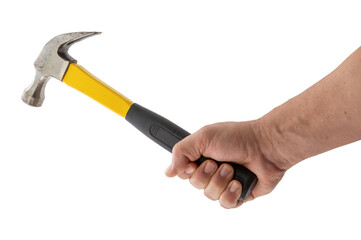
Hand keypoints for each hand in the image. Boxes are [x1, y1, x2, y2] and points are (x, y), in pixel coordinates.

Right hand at [165, 121, 287, 208]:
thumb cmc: (237, 138)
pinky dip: (231, 193)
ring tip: (232, 169)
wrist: (265, 148)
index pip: (183, 171)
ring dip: (221, 181)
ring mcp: (225, 182)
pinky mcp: (238, 194)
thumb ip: (181, 151)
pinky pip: (225, 204)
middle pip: (195, 184)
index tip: (193, 163)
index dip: (187, 170)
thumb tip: (168, 172)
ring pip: (210, 195)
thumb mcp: (203, 137)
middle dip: (206, 174)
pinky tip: (238, 182)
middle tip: (218, 162)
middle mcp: (212, 169)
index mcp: (202, 155)